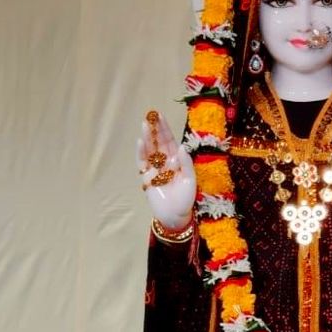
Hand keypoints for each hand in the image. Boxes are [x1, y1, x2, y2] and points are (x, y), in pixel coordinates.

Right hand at [137, 112, 195, 229]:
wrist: (176, 215)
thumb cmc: (186, 199)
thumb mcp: (190, 180)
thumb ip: (186, 164)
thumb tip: (181, 147)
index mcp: (177, 161)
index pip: (170, 141)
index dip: (165, 129)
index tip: (161, 116)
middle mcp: (165, 162)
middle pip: (159, 142)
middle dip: (155, 129)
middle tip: (151, 116)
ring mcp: (155, 169)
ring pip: (150, 150)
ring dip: (147, 137)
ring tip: (144, 125)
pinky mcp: (147, 177)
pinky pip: (142, 162)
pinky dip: (141, 152)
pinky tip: (140, 142)